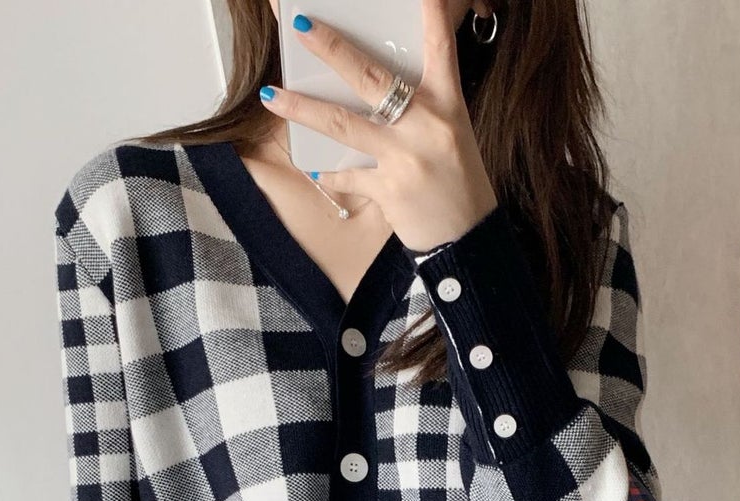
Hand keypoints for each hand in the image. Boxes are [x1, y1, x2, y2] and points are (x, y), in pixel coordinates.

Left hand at [259, 0, 498, 252]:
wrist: (467, 239)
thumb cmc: (458, 183)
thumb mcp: (452, 133)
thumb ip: (419, 106)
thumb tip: (373, 86)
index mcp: (447, 105)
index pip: (440, 47)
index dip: (430, 12)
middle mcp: (427, 126)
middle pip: (371, 78)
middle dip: (332, 49)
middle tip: (300, 28)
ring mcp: (405, 158)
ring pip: (344, 124)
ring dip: (303, 109)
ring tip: (272, 96)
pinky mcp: (390, 191)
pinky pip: (348, 176)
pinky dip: (331, 174)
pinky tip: (316, 168)